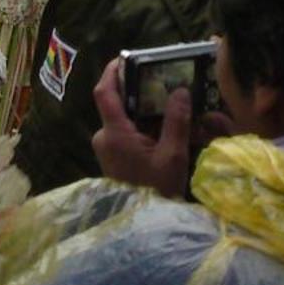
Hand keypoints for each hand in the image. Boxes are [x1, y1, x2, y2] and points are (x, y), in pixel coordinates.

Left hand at [93, 57, 231, 199]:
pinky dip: (141, 129)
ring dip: (142, 113)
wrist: (145, 227)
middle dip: (137, 93)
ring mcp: (106, 150)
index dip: (112, 71)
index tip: (125, 57)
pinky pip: (124, 135)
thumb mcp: (173, 156)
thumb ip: (176, 121)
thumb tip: (179, 90)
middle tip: (159, 82)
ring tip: (167, 106)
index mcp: (114, 133)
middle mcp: (104, 138)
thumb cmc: (159, 191)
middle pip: (117, 105)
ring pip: (122, 121)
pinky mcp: (112, 160)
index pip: (105, 92)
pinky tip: (162, 131)